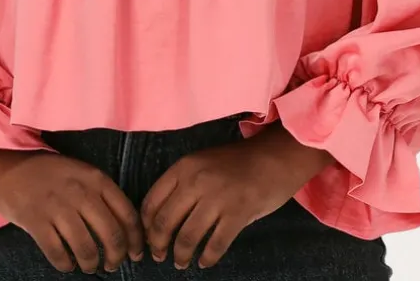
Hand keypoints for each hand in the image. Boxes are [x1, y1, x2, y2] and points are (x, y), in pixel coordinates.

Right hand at [0, 148, 144, 273]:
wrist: (8, 167)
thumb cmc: (49, 172)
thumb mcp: (81, 172)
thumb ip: (101, 193)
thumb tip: (123, 227)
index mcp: (96, 178)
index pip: (126, 213)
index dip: (135, 239)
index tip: (136, 254)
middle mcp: (80, 192)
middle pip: (111, 234)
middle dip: (116, 257)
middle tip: (112, 265)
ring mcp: (57, 207)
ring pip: (86, 248)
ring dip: (91, 264)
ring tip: (89, 266)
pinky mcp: (36, 222)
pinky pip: (58, 253)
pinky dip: (66, 265)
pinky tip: (67, 264)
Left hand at [141, 122, 331, 269]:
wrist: (273, 157)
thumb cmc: (236, 162)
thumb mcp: (203, 162)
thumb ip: (183, 184)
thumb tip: (163, 219)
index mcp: (184, 166)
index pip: (152, 201)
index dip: (146, 225)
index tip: (148, 238)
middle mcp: (197, 181)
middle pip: (165, 222)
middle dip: (159, 245)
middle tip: (160, 256)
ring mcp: (218, 198)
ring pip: (188, 237)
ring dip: (181, 255)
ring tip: (182, 262)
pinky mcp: (238, 213)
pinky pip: (215, 244)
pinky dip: (207, 258)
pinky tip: (205, 262)